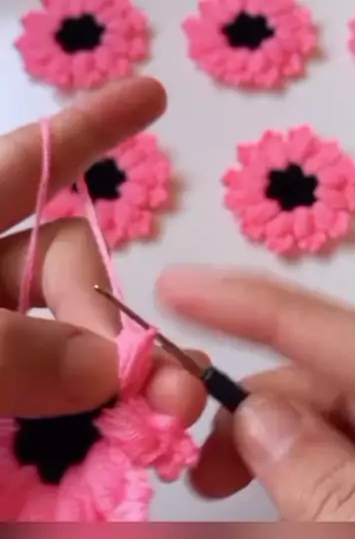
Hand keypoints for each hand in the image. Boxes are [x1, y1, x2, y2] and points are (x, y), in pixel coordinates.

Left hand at [0, 78, 205, 424]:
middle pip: (61, 261)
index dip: (90, 127)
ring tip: (157, 419)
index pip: (30, 164)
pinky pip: (45, 405)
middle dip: (107, 307)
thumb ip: (4, 349)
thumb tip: (104, 365)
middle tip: (129, 384)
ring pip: (64, 339)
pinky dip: (82, 420)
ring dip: (110, 376)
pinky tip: (117, 441)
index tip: (152, 96)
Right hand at [157, 266, 354, 520]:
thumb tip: (261, 419)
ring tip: (222, 495)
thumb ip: (336, 499)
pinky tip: (269, 527)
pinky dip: (312, 503)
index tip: (182, 286)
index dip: (264, 310)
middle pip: (353, 390)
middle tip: (195, 455)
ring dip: (280, 465)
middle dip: (262, 414)